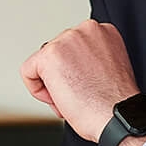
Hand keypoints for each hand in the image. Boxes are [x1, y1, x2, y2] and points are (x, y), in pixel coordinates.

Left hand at [21, 21, 141, 142]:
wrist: (117, 116)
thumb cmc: (115, 102)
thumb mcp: (108, 66)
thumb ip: (89, 57)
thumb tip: (70, 64)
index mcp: (102, 31)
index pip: (72, 48)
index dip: (76, 71)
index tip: (86, 85)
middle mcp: (85, 29)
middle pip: (56, 53)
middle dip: (62, 76)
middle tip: (78, 93)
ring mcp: (67, 40)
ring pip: (42, 62)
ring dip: (52, 83)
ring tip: (72, 96)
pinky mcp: (50, 55)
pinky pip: (28, 71)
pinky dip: (37, 90)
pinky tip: (59, 98)